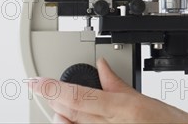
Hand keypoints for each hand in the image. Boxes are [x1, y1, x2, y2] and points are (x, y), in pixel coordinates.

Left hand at [28, 58, 187, 123]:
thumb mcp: (150, 102)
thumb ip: (121, 86)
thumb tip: (103, 68)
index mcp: (126, 110)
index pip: (79, 97)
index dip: (54, 88)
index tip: (37, 82)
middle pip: (72, 114)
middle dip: (53, 100)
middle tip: (40, 88)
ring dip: (60, 117)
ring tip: (53, 106)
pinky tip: (67, 121)